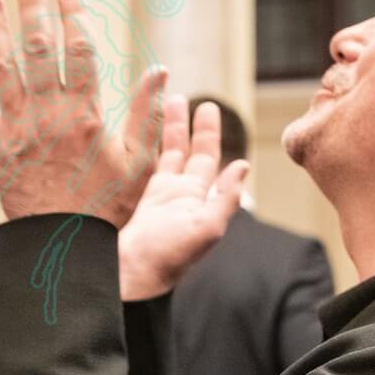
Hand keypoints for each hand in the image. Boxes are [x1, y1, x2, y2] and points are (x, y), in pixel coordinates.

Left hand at [0, 0, 166, 226]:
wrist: (63, 251)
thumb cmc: (107, 211)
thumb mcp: (140, 165)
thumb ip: (148, 116)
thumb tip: (159, 70)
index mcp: (88, 115)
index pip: (81, 50)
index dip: (74, 14)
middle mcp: (50, 115)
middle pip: (40, 47)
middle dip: (32, 7)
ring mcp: (19, 130)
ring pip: (4, 68)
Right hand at [118, 99, 248, 299]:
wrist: (130, 276)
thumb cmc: (168, 256)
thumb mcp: (205, 228)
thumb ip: (226, 198)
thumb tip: (243, 165)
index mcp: (200, 199)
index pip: (208, 158)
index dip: (209, 133)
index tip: (207, 107)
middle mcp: (181, 196)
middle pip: (188, 152)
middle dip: (190, 126)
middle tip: (185, 98)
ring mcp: (158, 198)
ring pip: (165, 155)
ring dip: (166, 130)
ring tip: (164, 103)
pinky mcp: (136, 201)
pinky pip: (144, 167)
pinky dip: (145, 147)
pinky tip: (142, 132)